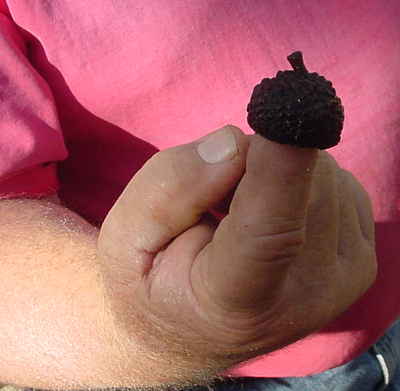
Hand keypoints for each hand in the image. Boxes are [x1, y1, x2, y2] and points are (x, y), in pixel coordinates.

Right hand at [98, 125, 375, 384]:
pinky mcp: (362, 261)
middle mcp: (304, 298)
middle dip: (258, 161)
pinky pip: (340, 182)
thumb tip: (235, 144)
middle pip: (304, 182)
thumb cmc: (155, 282)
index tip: (284, 104)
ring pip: (325, 173)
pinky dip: (303, 181)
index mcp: (234, 301)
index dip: (282, 164)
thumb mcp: (128, 237)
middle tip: (220, 195)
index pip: (269, 232)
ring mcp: (342, 282)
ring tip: (242, 211)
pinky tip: (276, 213)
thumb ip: (167, 189)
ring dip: (277, 171)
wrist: (196, 327)